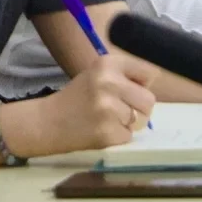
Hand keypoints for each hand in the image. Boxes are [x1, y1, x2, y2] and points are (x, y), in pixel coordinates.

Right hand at [10, 54, 157, 155]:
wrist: (45, 122)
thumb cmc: (77, 97)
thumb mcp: (99, 74)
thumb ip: (126, 75)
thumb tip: (156, 83)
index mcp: (108, 63)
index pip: (150, 74)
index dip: (142, 85)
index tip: (128, 90)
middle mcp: (109, 82)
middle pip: (149, 100)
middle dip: (138, 108)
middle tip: (119, 110)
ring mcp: (107, 108)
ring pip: (141, 119)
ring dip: (129, 124)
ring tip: (107, 120)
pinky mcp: (106, 132)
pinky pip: (128, 136)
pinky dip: (118, 137)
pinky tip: (100, 131)